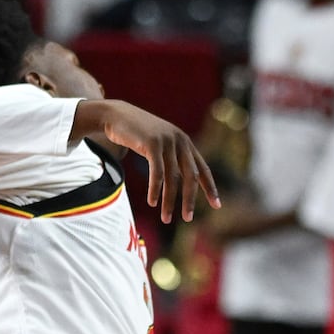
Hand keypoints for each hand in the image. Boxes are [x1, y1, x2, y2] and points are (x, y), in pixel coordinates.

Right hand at [97, 100, 220, 223]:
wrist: (116, 114)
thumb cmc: (138, 134)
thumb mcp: (160, 144)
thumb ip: (172, 159)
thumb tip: (179, 182)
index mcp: (186, 143)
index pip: (203, 170)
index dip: (210, 188)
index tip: (217, 206)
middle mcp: (180, 141)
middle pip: (191, 177)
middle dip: (190, 200)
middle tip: (187, 219)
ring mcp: (167, 141)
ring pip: (172, 178)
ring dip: (169, 201)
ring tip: (166, 218)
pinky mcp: (152, 143)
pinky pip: (157, 172)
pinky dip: (156, 190)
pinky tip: (152, 202)